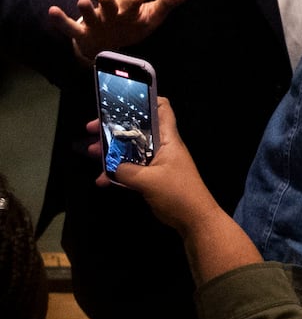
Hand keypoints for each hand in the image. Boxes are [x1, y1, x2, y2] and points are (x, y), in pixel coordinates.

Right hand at [49, 0, 189, 63]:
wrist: (110, 42)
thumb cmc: (133, 24)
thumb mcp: (151, 16)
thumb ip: (166, 3)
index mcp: (129, 9)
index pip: (134, 3)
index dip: (136, 0)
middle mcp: (111, 13)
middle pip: (110, 7)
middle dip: (109, 2)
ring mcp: (95, 22)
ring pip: (90, 15)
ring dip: (86, 9)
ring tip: (82, 1)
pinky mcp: (83, 33)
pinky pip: (69, 28)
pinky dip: (60, 20)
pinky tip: (52, 11)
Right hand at [90, 97, 260, 280]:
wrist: (194, 220)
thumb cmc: (177, 193)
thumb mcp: (148, 180)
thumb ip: (126, 170)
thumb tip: (110, 166)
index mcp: (168, 139)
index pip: (162, 109)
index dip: (145, 99)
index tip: (121, 99)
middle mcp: (163, 147)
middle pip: (138, 129)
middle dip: (115, 128)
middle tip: (92, 129)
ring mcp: (158, 163)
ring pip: (131, 149)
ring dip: (112, 151)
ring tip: (91, 152)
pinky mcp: (153, 178)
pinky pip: (131, 169)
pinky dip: (117, 172)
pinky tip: (102, 180)